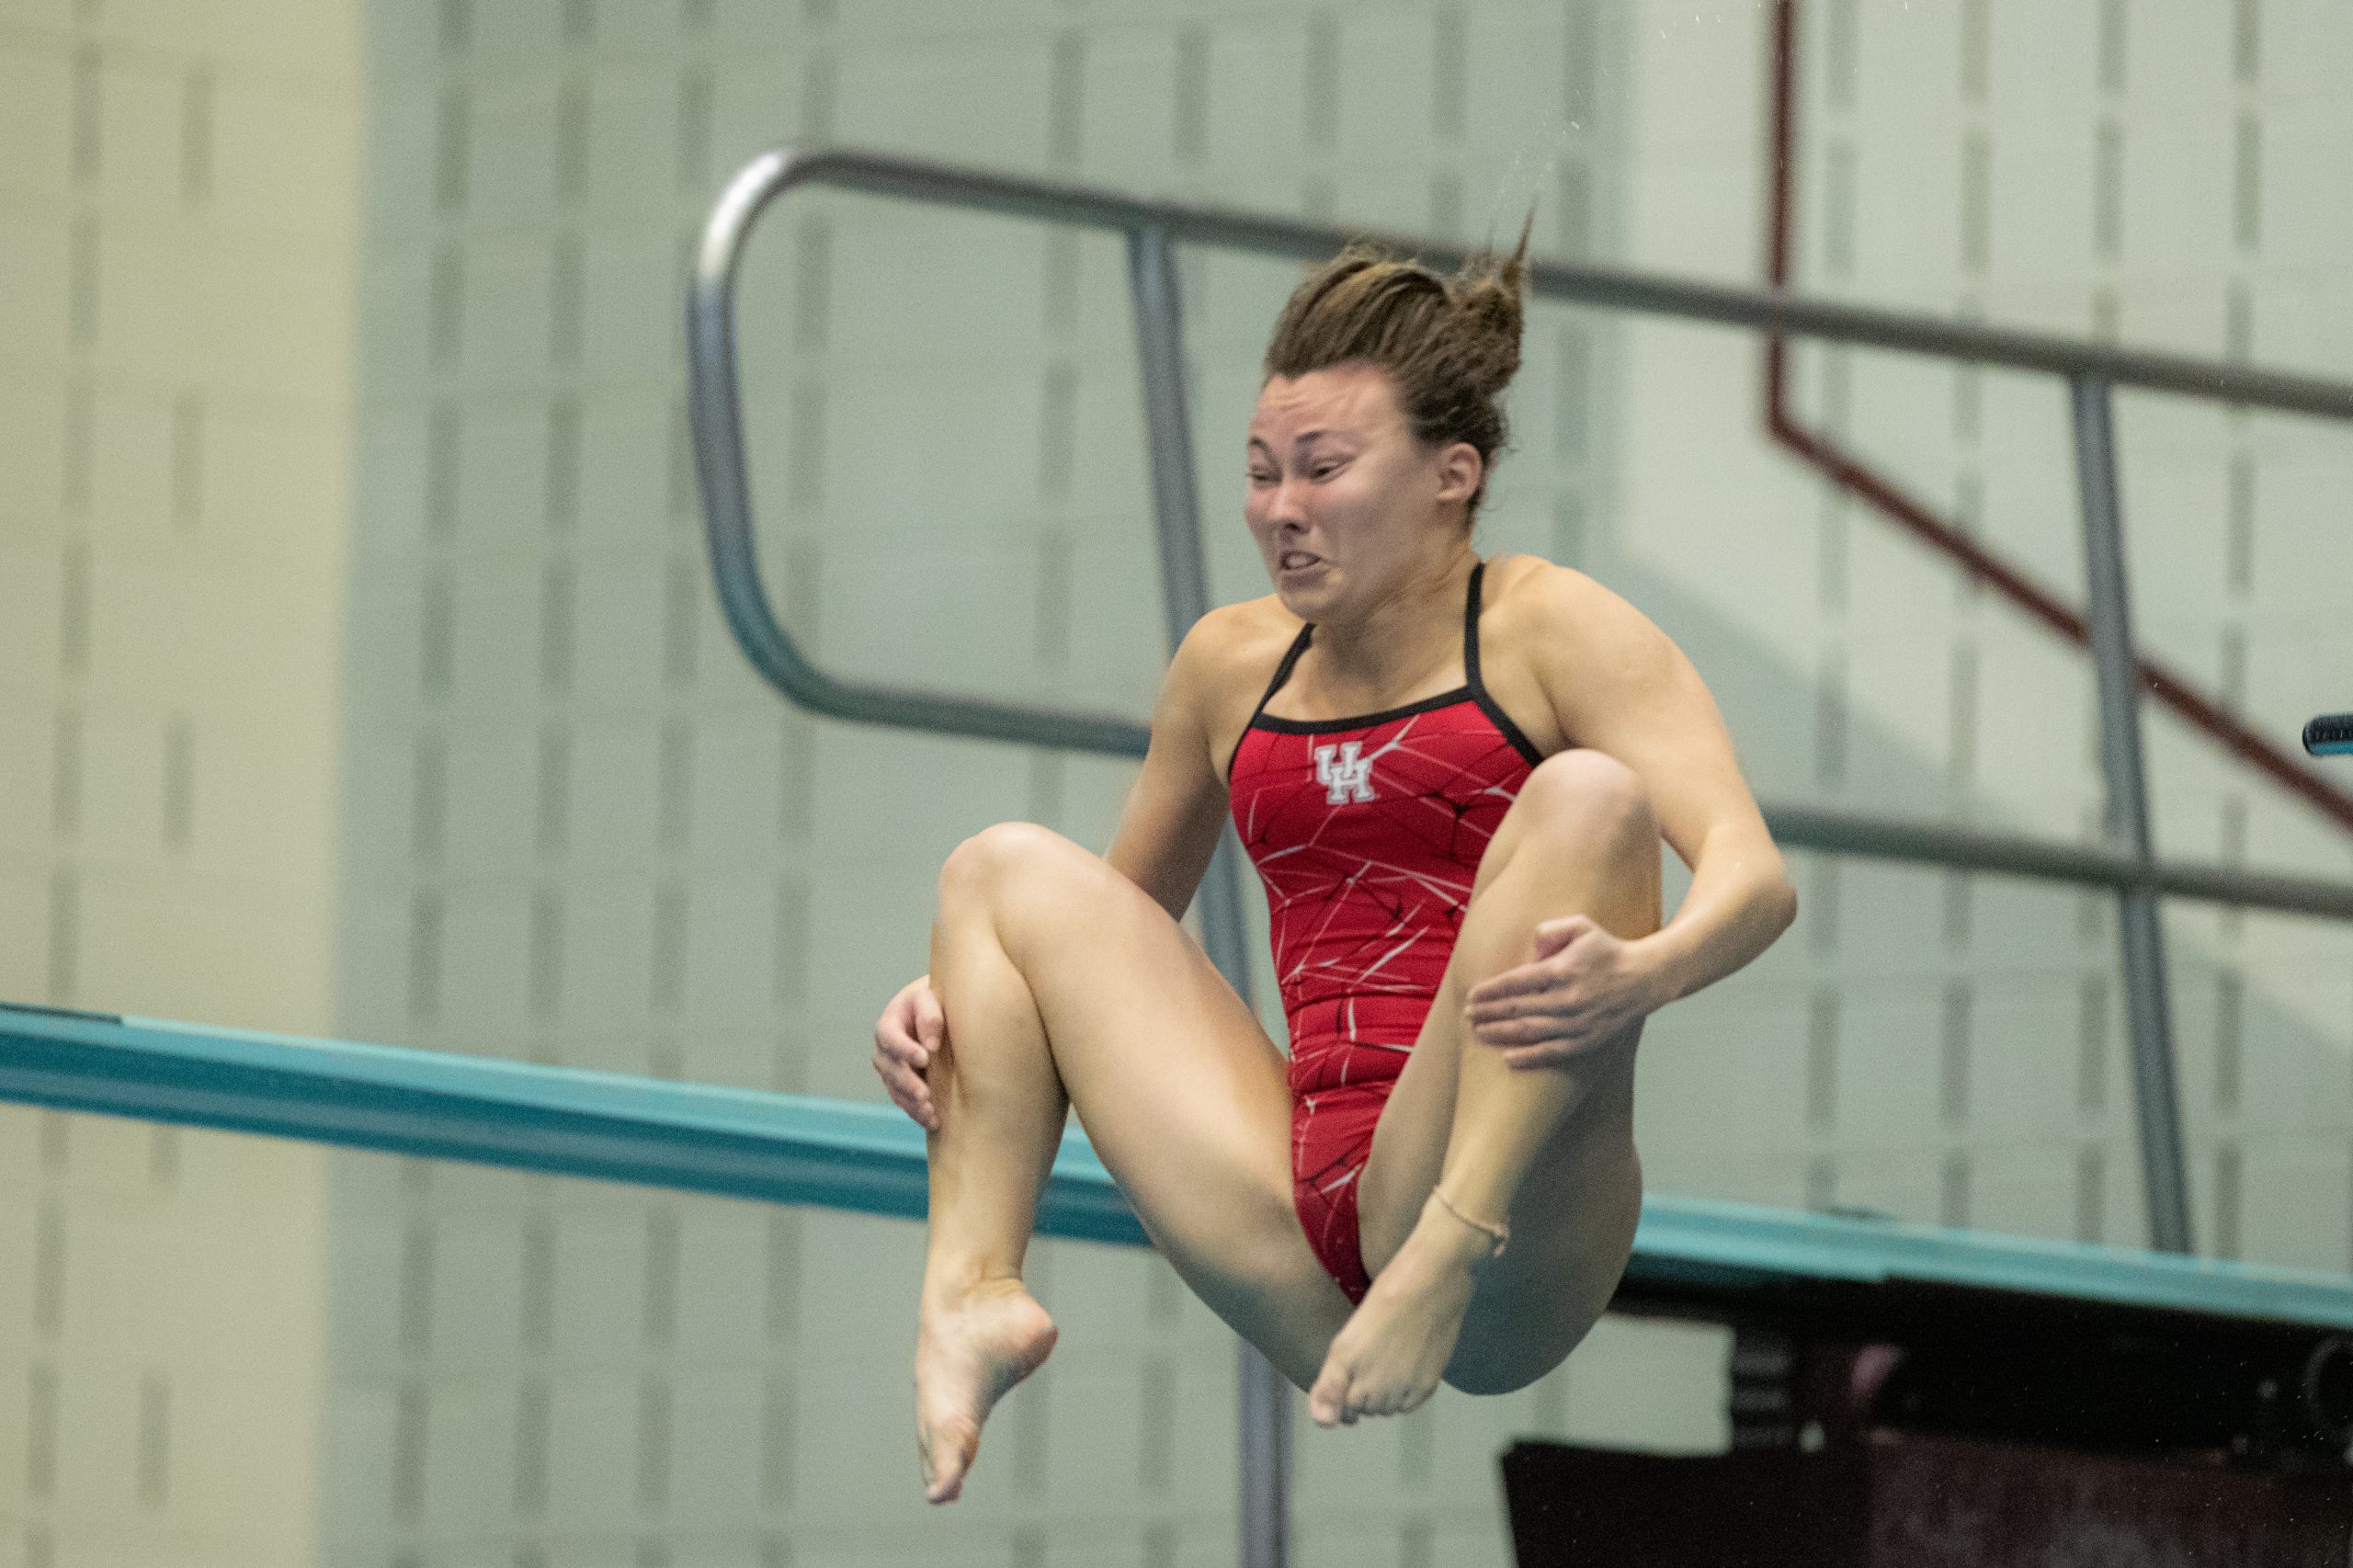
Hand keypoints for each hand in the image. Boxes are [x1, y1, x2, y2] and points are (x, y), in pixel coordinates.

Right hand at [874, 974, 943, 1130]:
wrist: (929, 1014)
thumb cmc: (930, 1004)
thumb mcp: (928, 999)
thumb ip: (930, 1015)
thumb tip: (931, 1045)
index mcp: (888, 1026)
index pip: (891, 1038)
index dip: (905, 1049)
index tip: (924, 1058)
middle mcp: (884, 1051)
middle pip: (890, 1070)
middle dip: (908, 1083)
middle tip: (925, 1094)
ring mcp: (890, 1071)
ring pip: (895, 1090)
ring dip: (911, 1103)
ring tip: (930, 1114)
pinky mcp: (900, 1086)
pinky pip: (904, 1102)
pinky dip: (916, 1113)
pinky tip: (932, 1121)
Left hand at [1462, 916, 1663, 1067]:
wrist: (1645, 978)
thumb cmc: (1608, 950)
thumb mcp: (1582, 926)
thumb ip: (1551, 929)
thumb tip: (1532, 944)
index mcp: (1562, 970)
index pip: (1515, 982)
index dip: (1489, 991)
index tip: (1472, 996)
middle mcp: (1567, 999)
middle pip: (1516, 1008)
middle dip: (1487, 1013)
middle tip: (1467, 1015)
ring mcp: (1577, 1022)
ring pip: (1529, 1031)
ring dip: (1500, 1033)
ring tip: (1479, 1033)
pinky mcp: (1587, 1040)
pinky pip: (1552, 1052)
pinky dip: (1529, 1056)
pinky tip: (1508, 1057)